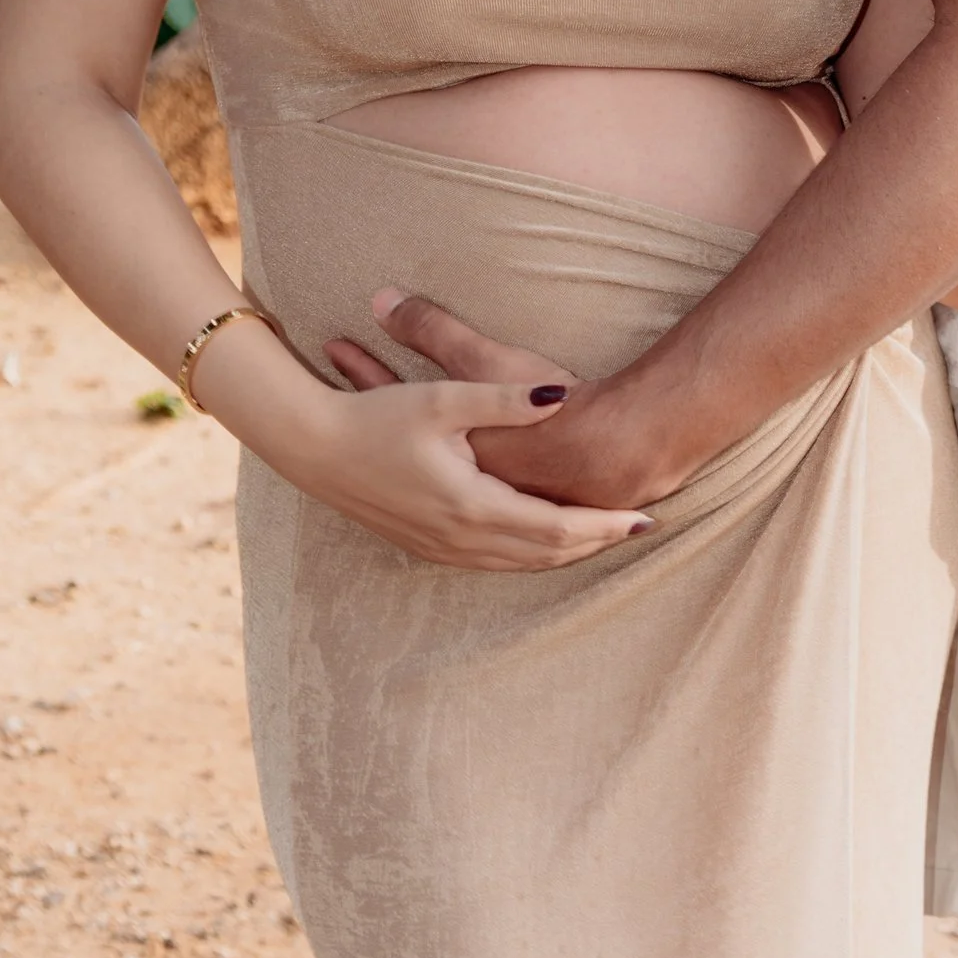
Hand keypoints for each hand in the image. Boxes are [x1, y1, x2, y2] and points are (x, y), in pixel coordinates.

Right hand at [286, 290, 646, 568]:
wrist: (313, 447)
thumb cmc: (375, 418)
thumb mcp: (442, 400)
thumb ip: (504, 399)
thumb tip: (560, 394)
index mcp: (471, 504)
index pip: (558, 528)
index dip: (604, 526)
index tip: (645, 517)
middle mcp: (460, 538)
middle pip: (547, 553)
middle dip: (595, 542)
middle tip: (638, 528)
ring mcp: (441, 548)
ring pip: (521, 563)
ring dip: (565, 551)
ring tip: (604, 534)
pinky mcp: (427, 546)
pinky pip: (495, 561)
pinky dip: (530, 554)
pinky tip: (544, 540)